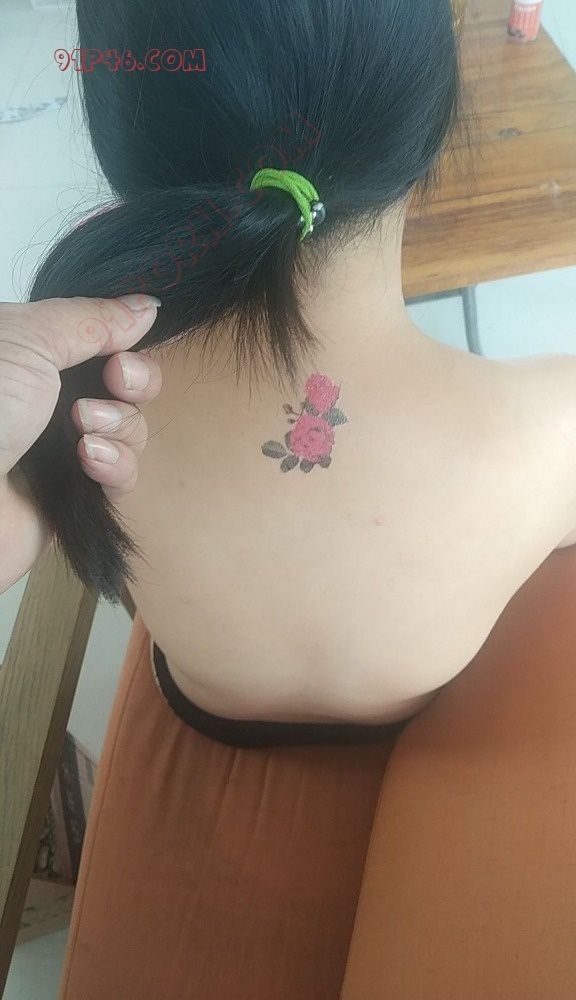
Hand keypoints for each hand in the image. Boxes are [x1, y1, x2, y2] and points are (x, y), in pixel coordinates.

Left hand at [0, 294, 161, 592]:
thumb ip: (93, 317)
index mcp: (30, 354)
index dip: (124, 342)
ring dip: (120, 425)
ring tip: (83, 432)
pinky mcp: (74, 496)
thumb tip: (146, 305)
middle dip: (134, 382)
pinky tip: (89, 462)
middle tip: (114, 383)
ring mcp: (60, 448)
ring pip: (130, 430)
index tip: (119, 350)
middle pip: (126, 383)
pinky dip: (116, 466)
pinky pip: (122, 475)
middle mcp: (47, 398)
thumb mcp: (30, 339)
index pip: (101, 339)